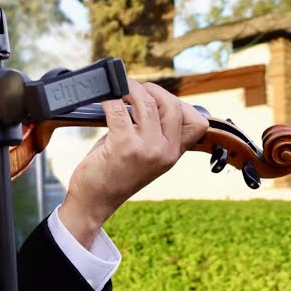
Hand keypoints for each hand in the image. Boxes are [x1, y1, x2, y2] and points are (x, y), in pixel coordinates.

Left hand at [59, 79, 208, 246]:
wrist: (94, 201)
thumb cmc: (114, 174)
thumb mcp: (145, 156)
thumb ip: (152, 131)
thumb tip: (145, 96)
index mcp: (173, 155)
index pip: (197, 123)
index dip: (180, 104)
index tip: (158, 100)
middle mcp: (165, 152)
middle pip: (172, 105)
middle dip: (153, 91)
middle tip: (134, 91)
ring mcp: (146, 149)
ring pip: (147, 103)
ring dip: (132, 89)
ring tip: (118, 89)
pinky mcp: (124, 146)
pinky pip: (118, 109)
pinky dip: (110, 97)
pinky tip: (104, 96)